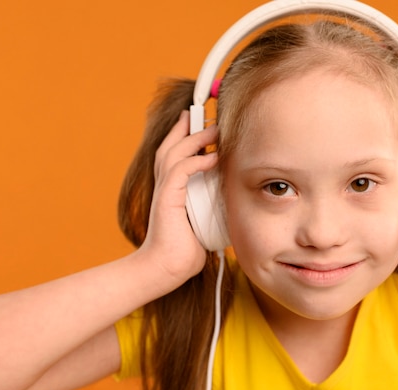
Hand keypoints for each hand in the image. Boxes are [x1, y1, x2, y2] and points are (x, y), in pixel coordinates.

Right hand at [138, 110, 218, 287]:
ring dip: (195, 138)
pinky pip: (181, 171)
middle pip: (171, 145)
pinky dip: (196, 160)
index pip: (175, 153)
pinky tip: (213, 156)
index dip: (186, 134)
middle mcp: (165, 185)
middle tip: (206, 113)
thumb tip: (232, 196)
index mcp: (172, 188)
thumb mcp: (205, 219)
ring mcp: (165, 191)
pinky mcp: (167, 199)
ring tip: (215, 129)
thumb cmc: (186, 248)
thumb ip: (213, 203)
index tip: (201, 121)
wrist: (167, 268)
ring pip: (175, 152)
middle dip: (187, 127)